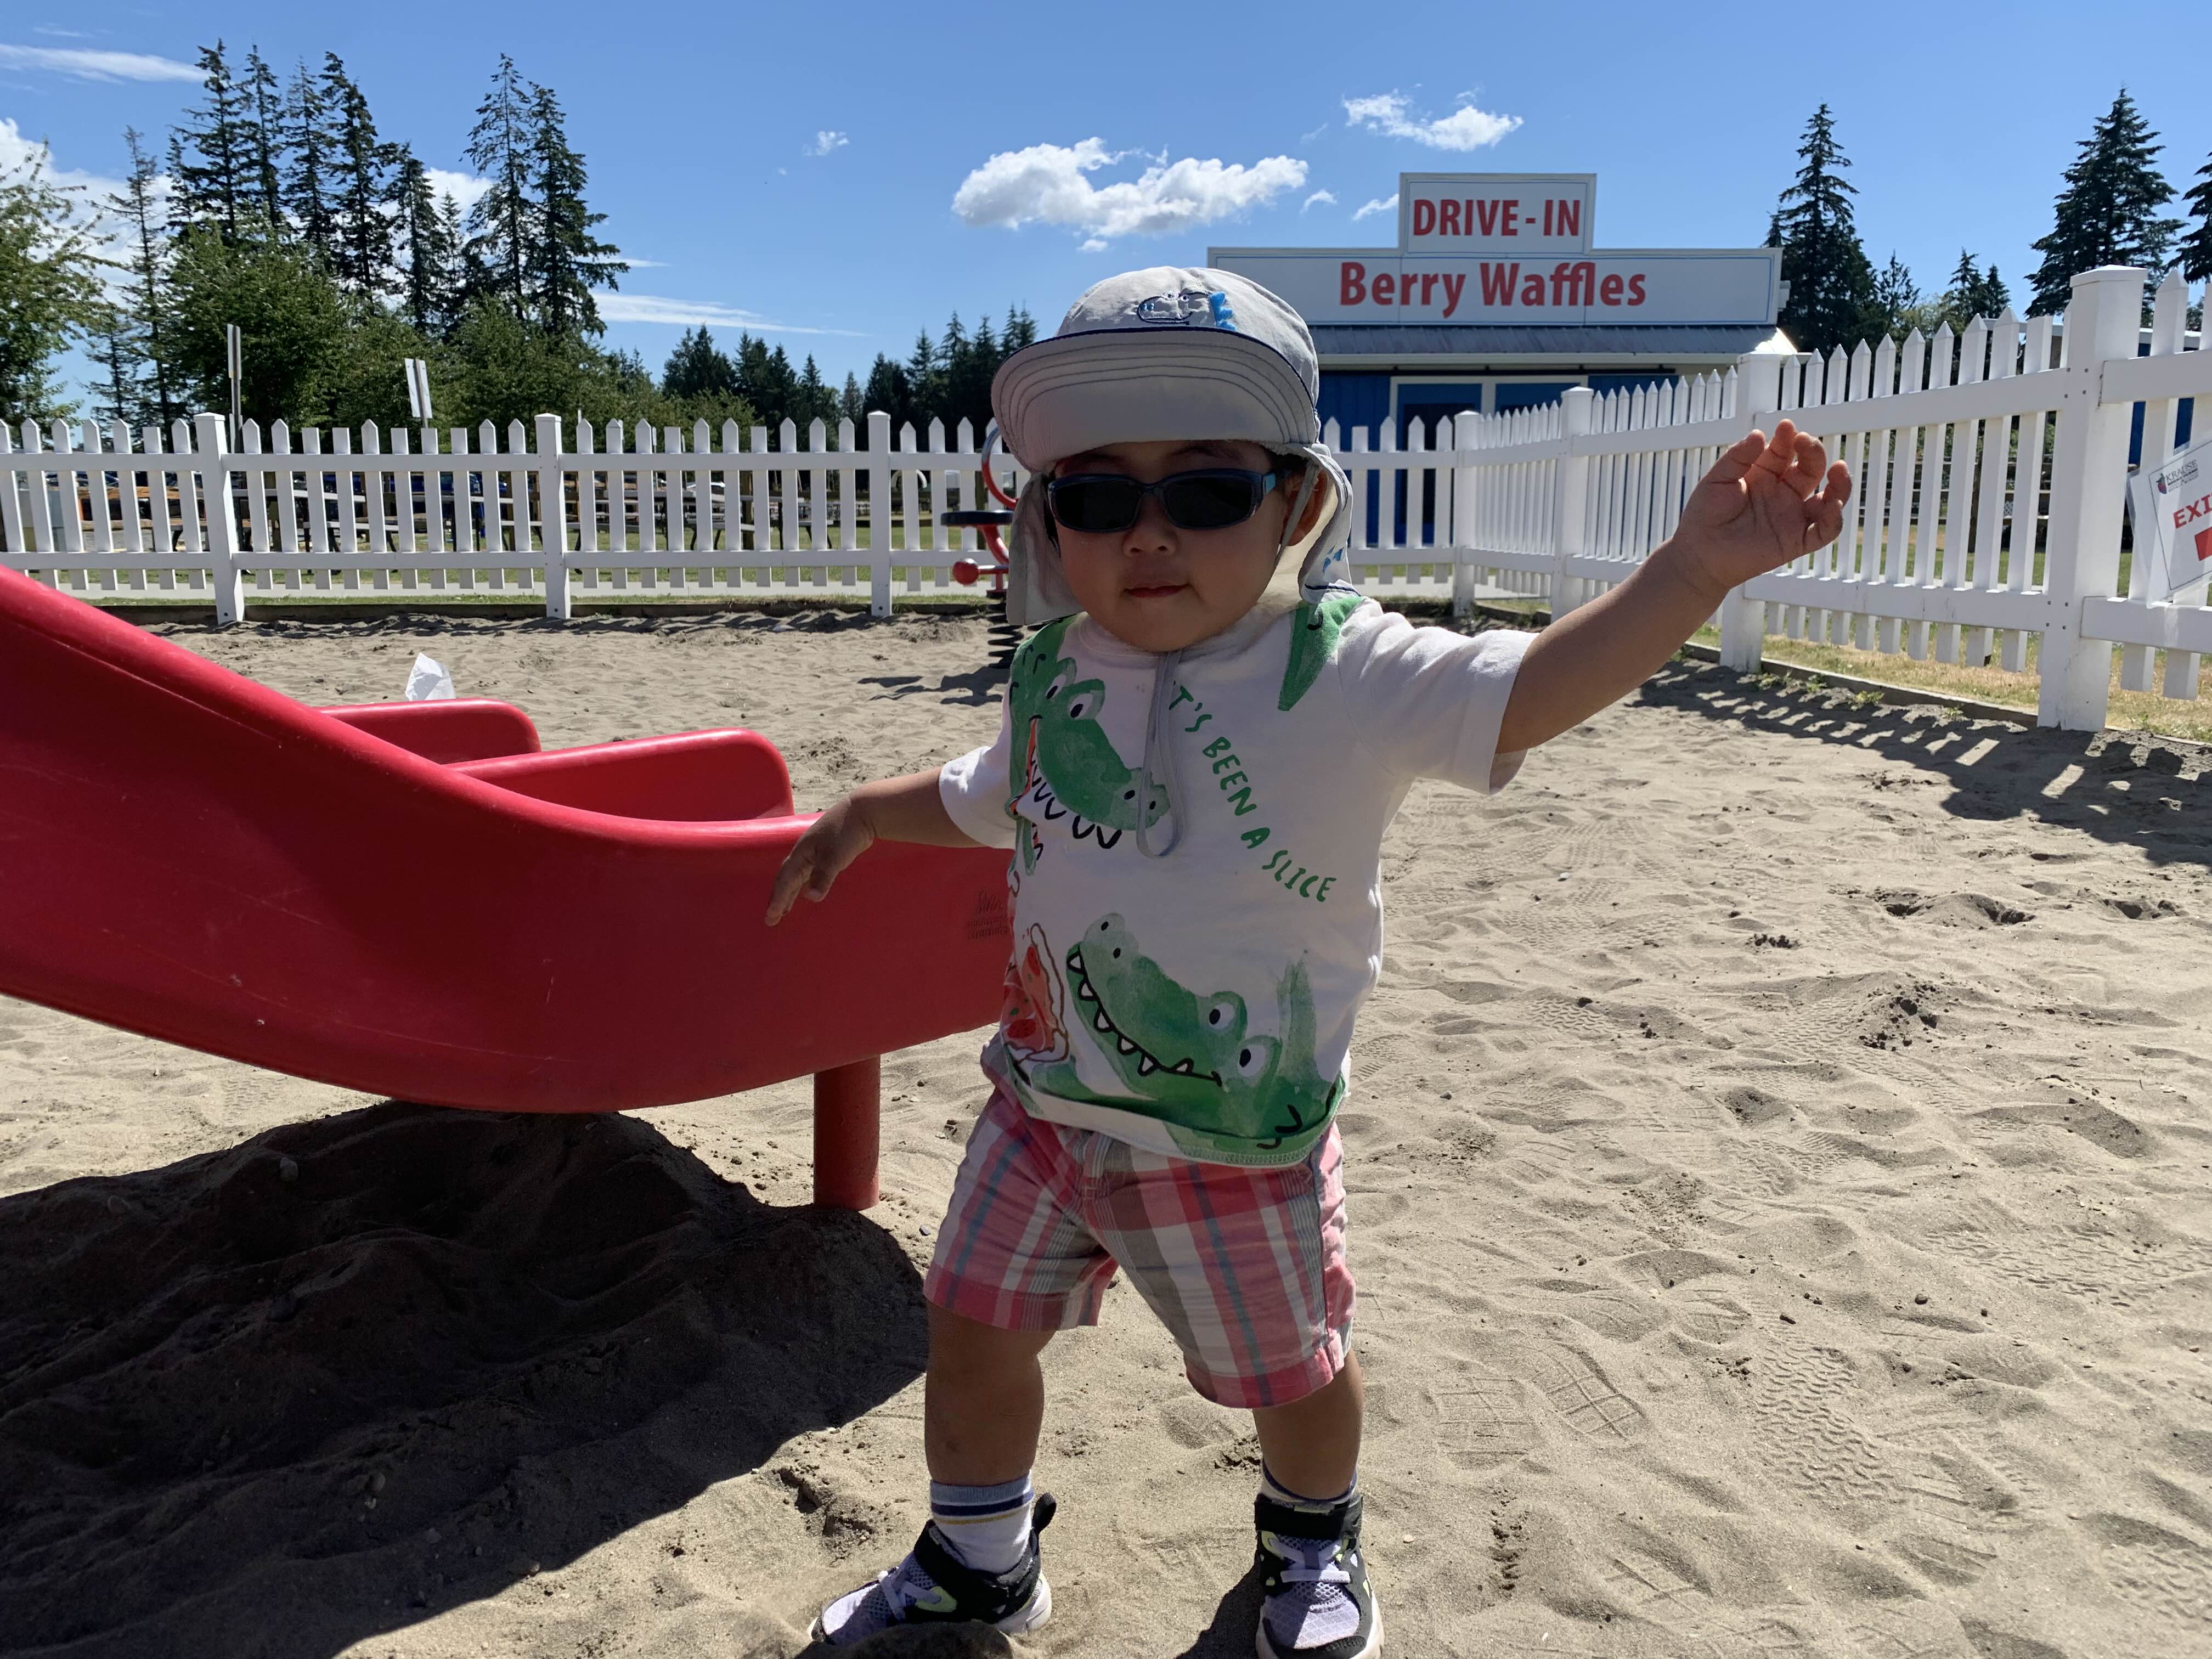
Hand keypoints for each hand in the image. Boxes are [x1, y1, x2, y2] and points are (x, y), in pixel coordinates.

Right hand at [764, 795, 874, 925]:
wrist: (862, 812)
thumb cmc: (847, 833)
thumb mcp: (835, 857)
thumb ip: (822, 877)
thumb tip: (810, 897)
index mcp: (801, 853)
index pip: (785, 880)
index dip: (777, 899)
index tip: (771, 917)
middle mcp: (803, 853)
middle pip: (786, 879)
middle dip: (778, 899)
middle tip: (772, 918)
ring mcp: (814, 852)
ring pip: (796, 877)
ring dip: (789, 893)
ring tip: (784, 909)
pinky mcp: (825, 853)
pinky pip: (807, 873)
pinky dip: (802, 885)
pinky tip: (805, 890)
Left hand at [1667, 419, 1851, 600]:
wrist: (1699, 554)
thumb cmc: (1704, 516)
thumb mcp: (1717, 480)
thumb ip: (1738, 458)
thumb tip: (1760, 434)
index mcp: (1764, 476)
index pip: (1785, 452)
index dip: (1788, 438)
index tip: (1786, 427)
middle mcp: (1782, 494)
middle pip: (1810, 468)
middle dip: (1813, 451)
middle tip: (1805, 441)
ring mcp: (1791, 517)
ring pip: (1829, 498)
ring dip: (1840, 483)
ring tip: (1838, 468)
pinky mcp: (1796, 541)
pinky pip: (1825, 531)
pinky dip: (1835, 518)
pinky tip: (1832, 505)